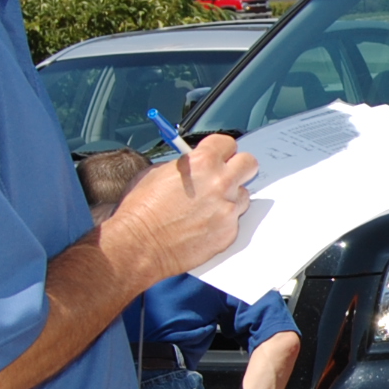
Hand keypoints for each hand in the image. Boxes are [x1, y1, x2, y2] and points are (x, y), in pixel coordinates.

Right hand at [108, 135, 256, 282]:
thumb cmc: (141, 212)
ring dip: (229, 197)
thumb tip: (193, 164)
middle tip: (225, 175)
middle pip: (249, 164)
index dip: (220, 150)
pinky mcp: (229, 232)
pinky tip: (202, 224)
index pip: (227, 143)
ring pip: (243, 195)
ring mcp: (227, 209)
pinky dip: (222, 221)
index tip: (217, 155)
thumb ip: (183, 165)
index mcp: (202, 163)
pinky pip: (234, 220)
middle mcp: (220, 183)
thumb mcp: (155, 172)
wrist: (139, 245)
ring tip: (206, 206)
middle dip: (237, 167)